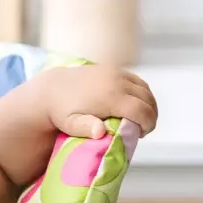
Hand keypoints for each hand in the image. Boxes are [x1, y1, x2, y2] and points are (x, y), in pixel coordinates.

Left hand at [37, 65, 157, 139]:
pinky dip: (141, 93)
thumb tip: (99, 132)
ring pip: (145, 89)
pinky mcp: (113, 68)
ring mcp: (116, 72)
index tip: (143, 134)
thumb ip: (85, 128)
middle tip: (143, 129)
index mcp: (110, 96)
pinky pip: (136, 80)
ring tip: (140, 118)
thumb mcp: (70, 123)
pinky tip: (135, 104)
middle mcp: (117, 81)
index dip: (148, 123)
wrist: (51, 88)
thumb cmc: (61, 111)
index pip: (142, 110)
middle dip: (150, 115)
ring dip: (148, 104)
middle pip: (147, 99)